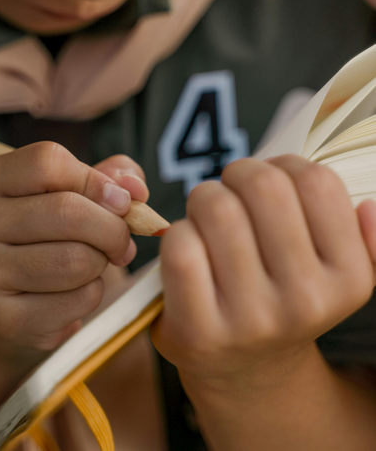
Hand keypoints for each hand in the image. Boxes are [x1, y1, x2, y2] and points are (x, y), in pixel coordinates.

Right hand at [0, 142, 147, 370]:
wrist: (6, 308)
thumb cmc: (44, 240)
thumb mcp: (69, 196)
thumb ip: (108, 178)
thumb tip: (135, 188)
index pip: (48, 162)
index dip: (96, 181)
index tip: (118, 201)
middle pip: (67, 211)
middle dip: (113, 229)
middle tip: (122, 241)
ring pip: (77, 259)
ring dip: (102, 263)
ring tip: (93, 264)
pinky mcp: (5, 318)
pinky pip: (79, 299)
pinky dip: (92, 294)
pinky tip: (74, 293)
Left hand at [152, 155, 375, 392]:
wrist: (246, 371)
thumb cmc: (281, 301)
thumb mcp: (334, 276)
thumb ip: (360, 239)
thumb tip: (368, 207)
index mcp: (348, 279)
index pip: (316, 182)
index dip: (281, 164)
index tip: (266, 180)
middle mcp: (306, 301)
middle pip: (262, 187)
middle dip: (237, 173)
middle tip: (229, 190)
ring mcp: (251, 318)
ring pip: (217, 208)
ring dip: (204, 198)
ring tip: (206, 216)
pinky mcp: (199, 328)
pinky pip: (181, 245)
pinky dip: (178, 231)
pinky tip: (187, 245)